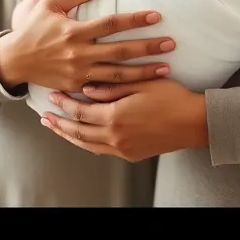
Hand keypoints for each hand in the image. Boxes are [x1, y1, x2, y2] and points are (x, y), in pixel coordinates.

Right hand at [0, 0, 174, 92]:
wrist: (15, 60)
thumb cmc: (33, 27)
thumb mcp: (50, 3)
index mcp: (74, 31)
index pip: (110, 24)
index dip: (134, 19)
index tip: (156, 16)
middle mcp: (79, 53)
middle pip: (120, 52)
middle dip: (148, 48)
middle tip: (171, 44)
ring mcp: (79, 73)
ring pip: (118, 76)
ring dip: (144, 73)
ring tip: (166, 69)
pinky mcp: (78, 87)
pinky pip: (106, 89)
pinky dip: (125, 89)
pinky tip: (143, 86)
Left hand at [40, 79, 208, 161]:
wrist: (194, 123)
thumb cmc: (171, 98)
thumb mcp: (140, 84)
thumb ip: (111, 87)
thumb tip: (87, 89)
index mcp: (115, 116)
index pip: (80, 111)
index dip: (64, 103)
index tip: (54, 95)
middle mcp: (115, 136)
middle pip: (78, 131)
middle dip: (59, 123)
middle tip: (45, 116)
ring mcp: (123, 148)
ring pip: (87, 145)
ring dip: (69, 136)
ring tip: (57, 128)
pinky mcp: (131, 154)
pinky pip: (101, 150)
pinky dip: (87, 144)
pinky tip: (82, 137)